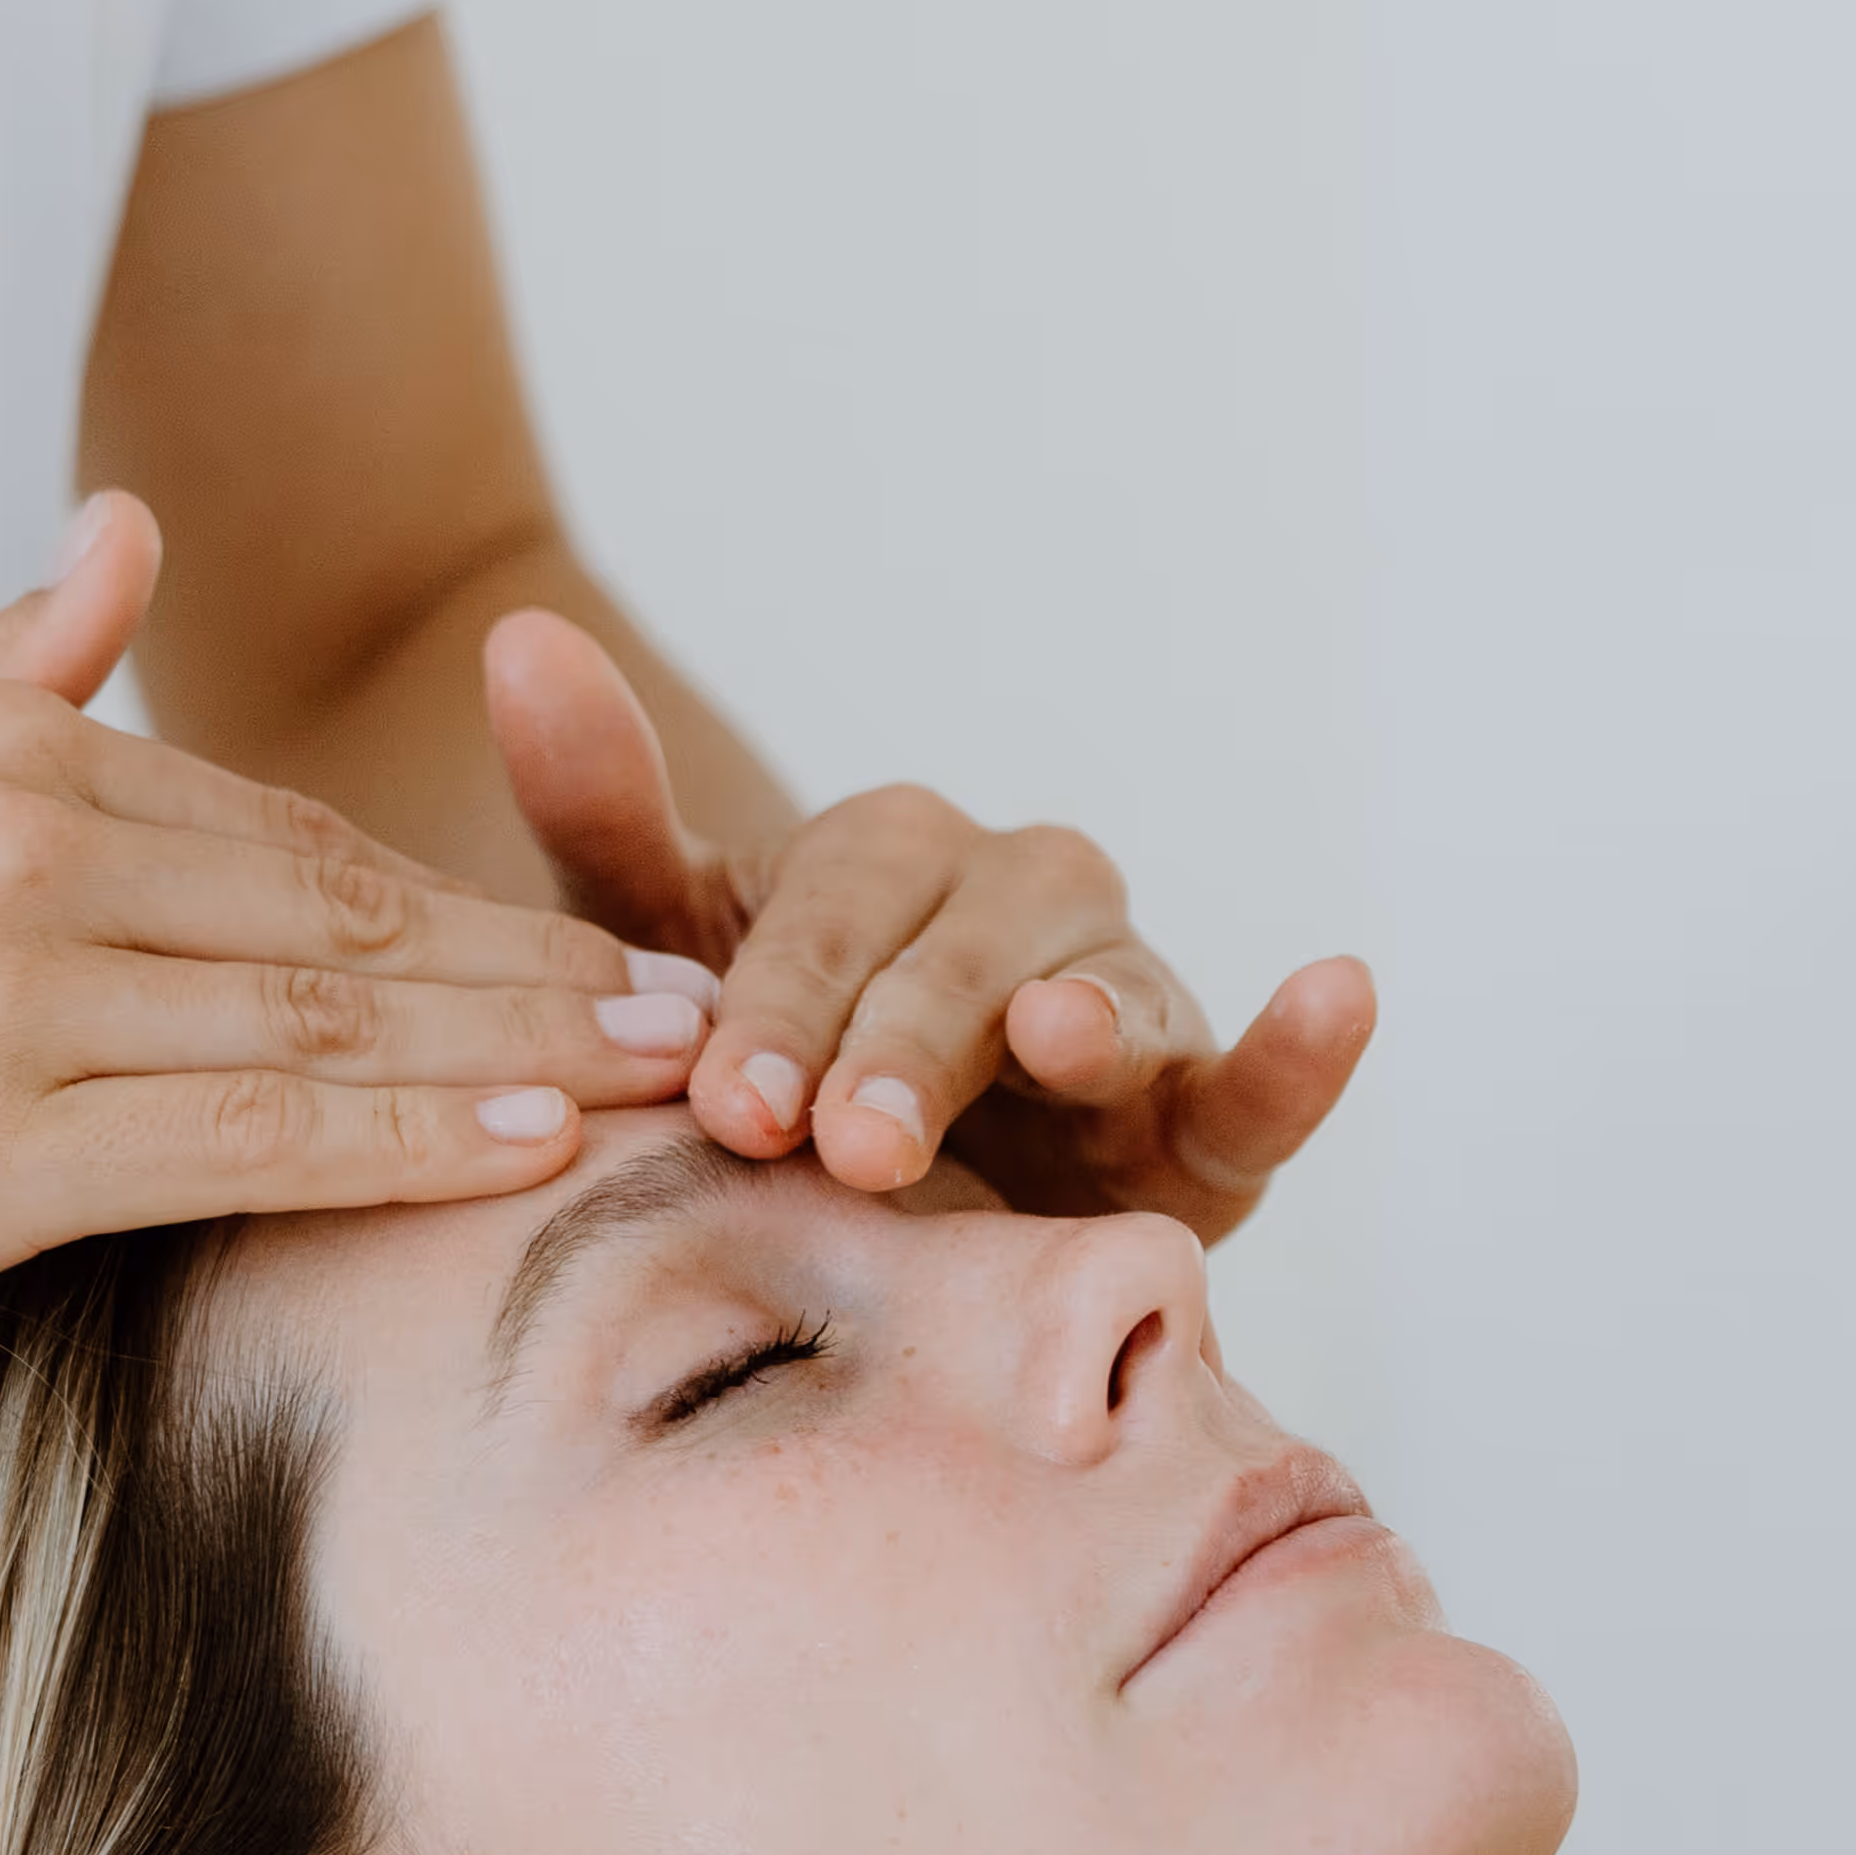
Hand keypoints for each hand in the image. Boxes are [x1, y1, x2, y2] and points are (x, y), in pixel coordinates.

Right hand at [0, 500, 716, 1329]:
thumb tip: (123, 540)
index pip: (273, 830)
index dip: (441, 897)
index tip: (577, 933)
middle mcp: (23, 853)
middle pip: (341, 919)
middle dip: (534, 968)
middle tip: (699, 1010)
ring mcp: (9, 1001)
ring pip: (327, 1028)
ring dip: (518, 1056)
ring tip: (662, 1084)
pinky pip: (247, 1146)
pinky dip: (401, 1148)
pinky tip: (520, 1155)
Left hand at [478, 607, 1372, 1236]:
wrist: (877, 1219)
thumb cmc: (772, 1054)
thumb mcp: (666, 942)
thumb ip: (603, 811)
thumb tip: (517, 635)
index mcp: (888, 860)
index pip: (832, 911)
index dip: (781, 1000)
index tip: (725, 1101)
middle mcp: (1014, 904)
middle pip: (960, 951)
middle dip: (899, 1041)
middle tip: (837, 1142)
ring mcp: (1120, 999)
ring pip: (1100, 998)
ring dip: (1073, 1032)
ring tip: (1052, 1048)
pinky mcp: (1201, 1118)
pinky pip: (1258, 1076)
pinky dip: (1305, 1042)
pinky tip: (1338, 990)